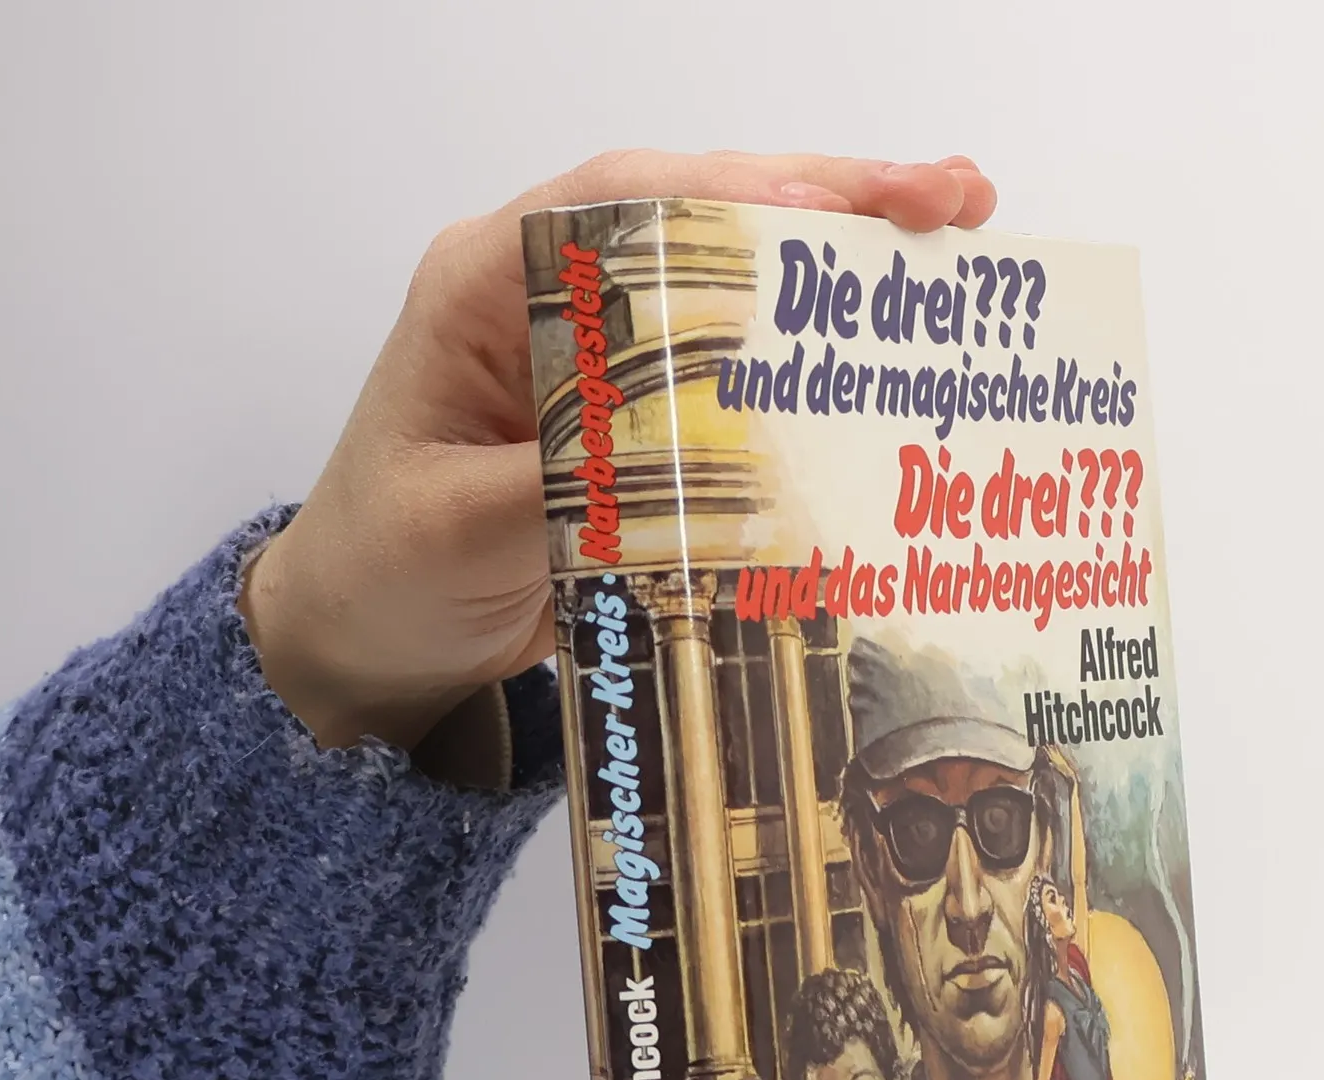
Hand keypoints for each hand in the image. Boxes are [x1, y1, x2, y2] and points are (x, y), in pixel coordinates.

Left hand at [242, 149, 998, 749]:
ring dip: (840, 260)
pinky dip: (812, 355)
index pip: (623, 205)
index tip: (836, 211)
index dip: (738, 196)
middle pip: (700, 215)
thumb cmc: (384, 570)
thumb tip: (686, 453)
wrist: (368, 640)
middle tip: (952, 199)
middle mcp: (549, 294)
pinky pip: (735, 367)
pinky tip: (890, 347)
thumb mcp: (459, 530)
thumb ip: (567, 483)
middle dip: (828, 201)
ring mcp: (601, 350)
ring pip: (732, 277)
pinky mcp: (637, 414)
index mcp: (485, 284)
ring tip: (955, 236)